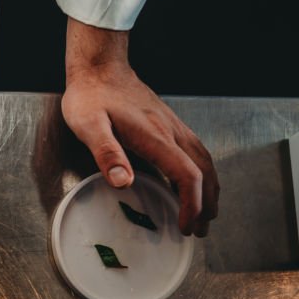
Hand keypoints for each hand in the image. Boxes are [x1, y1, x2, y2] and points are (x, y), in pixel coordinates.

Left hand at [61, 18, 218, 236]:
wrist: (100, 68)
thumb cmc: (90, 98)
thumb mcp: (88, 126)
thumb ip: (106, 153)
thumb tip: (123, 182)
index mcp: (155, 137)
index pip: (187, 175)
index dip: (192, 204)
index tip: (186, 227)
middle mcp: (171, 132)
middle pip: (204, 171)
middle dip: (207, 203)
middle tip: (200, 230)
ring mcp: (172, 126)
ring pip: (204, 160)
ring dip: (210, 189)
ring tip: (206, 214)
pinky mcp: (168, 124)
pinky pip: (195, 152)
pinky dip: (202, 173)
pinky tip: (194, 184)